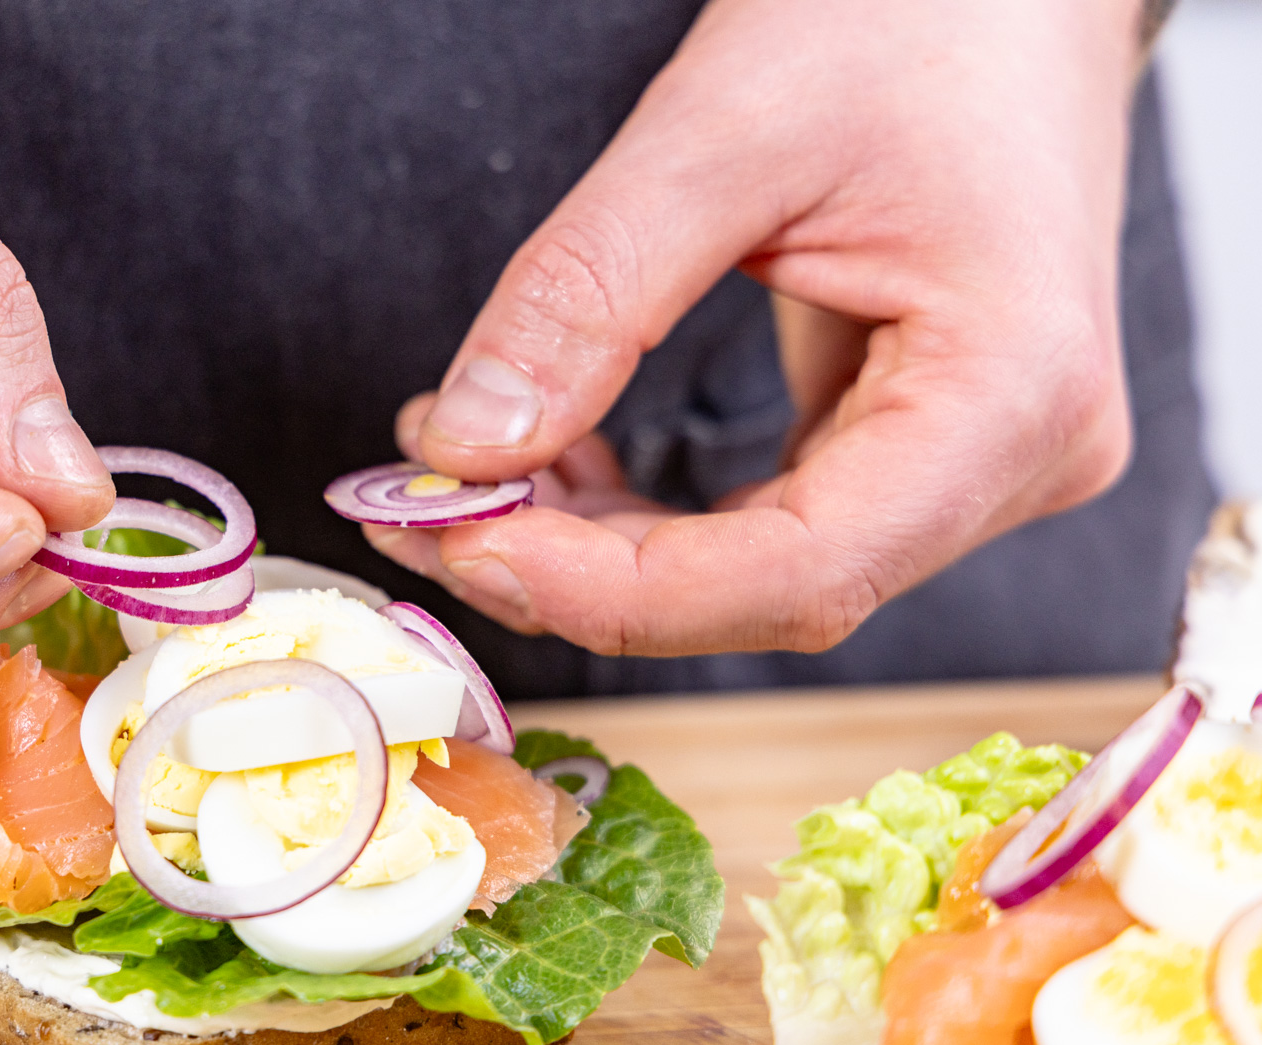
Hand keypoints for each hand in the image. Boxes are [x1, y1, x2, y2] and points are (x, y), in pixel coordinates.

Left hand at [370, 0, 1144, 656]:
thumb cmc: (906, 15)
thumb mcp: (719, 134)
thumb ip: (586, 298)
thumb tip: (465, 447)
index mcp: (1012, 390)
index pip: (800, 573)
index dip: (614, 592)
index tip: (465, 545)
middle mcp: (1015, 455)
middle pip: (769, 590)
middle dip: (579, 569)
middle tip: (423, 514)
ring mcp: (972, 461)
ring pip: (754, 572)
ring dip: (596, 544)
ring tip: (468, 472)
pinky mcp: (916, 442)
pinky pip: (763, 523)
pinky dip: (643, 512)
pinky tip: (553, 455)